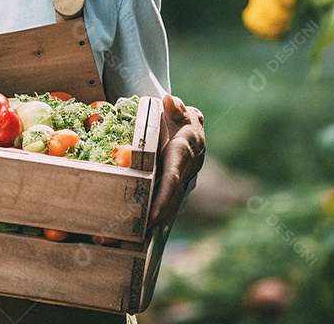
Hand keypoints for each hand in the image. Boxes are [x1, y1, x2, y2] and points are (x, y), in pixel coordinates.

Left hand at [148, 94, 205, 228]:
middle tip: (145, 229)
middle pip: (173, 194)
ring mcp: (185, 176)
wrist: (185, 122)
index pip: (173, 177)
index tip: (154, 213)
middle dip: (161, 213)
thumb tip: (168, 101)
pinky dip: (165, 213)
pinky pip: (172, 198)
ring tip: (146, 233)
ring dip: (163, 217)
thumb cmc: (176, 114)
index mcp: (185, 150)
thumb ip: (175, 107)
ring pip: (174, 199)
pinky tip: (154, 229)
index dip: (164, 196)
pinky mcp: (179, 181)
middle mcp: (188, 167)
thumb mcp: (177, 109)